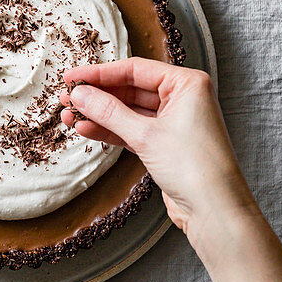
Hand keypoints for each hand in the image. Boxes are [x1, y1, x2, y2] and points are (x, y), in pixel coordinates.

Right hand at [61, 58, 256, 245]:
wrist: (215, 211)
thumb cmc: (195, 167)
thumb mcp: (145, 135)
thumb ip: (109, 112)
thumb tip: (80, 95)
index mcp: (187, 84)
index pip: (135, 69)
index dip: (99, 74)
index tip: (72, 78)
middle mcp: (183, 98)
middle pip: (130, 88)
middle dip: (97, 96)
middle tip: (67, 98)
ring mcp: (174, 121)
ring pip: (129, 111)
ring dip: (99, 114)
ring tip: (69, 117)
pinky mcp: (166, 143)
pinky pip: (133, 130)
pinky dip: (111, 130)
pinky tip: (86, 130)